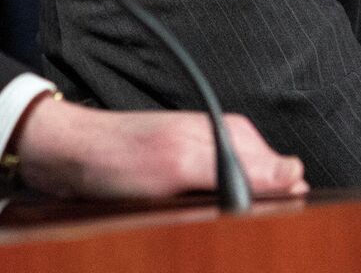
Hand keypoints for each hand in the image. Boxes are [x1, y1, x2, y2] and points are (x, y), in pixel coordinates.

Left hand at [8, 95, 306, 201]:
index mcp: (231, 134)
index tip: (250, 225)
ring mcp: (203, 164)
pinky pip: (209, 207)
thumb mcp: (179, 164)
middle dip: (244, 215)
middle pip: (259, 195)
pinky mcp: (184, 182)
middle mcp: (221, 146)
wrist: (65, 158)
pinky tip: (178, 221)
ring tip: (183, 218)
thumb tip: (295, 175)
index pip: (284, 180)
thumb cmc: (116, 156)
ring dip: (218, 221)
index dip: (274, 207)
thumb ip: (238, 168)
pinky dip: (198, 219)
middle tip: (201, 218)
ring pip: (234, 204)